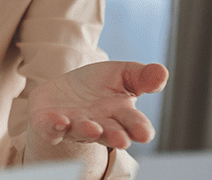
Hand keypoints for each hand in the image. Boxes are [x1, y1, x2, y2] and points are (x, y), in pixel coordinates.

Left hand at [28, 61, 168, 150]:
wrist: (62, 92)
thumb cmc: (96, 85)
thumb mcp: (121, 74)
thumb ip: (141, 76)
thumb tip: (162, 72)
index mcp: (120, 114)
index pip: (134, 124)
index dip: (139, 129)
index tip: (143, 133)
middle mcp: (99, 124)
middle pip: (110, 133)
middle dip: (115, 137)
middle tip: (120, 140)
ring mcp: (73, 126)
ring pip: (82, 132)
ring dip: (87, 131)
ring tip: (92, 128)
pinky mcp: (49, 124)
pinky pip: (51, 129)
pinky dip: (54, 126)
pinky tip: (58, 121)